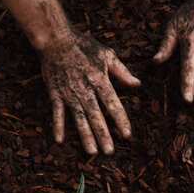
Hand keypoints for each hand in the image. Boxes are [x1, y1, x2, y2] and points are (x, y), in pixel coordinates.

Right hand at [41, 30, 139, 154]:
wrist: (56, 40)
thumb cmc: (84, 45)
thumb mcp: (107, 55)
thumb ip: (122, 72)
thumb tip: (138, 84)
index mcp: (99, 80)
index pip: (112, 104)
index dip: (120, 120)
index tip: (127, 135)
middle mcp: (84, 89)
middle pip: (96, 116)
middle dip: (103, 135)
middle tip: (109, 151)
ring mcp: (68, 93)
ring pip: (78, 118)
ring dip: (85, 136)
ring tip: (92, 152)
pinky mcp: (55, 93)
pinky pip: (57, 113)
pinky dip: (57, 126)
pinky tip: (59, 140)